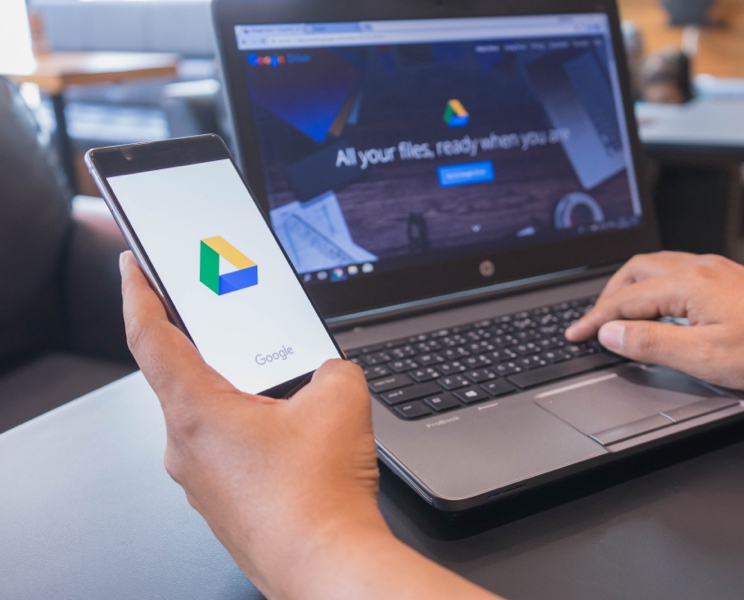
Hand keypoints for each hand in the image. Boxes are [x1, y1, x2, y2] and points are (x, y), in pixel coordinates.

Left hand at [119, 252, 494, 599]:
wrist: (327, 566)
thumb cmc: (318, 498)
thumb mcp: (340, 401)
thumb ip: (331, 366)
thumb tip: (330, 370)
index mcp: (197, 412)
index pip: (150, 337)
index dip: (140, 293)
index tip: (133, 268)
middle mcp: (186, 448)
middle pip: (182, 376)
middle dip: (209, 343)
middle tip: (228, 317)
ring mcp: (202, 481)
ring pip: (209, 417)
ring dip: (238, 393)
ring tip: (282, 384)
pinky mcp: (223, 502)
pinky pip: (227, 450)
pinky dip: (250, 430)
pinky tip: (292, 435)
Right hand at [565, 252, 743, 390]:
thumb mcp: (703, 358)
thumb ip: (650, 344)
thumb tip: (610, 334)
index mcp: (688, 284)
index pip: (624, 299)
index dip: (594, 319)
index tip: (575, 334)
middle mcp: (700, 268)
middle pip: (635, 271)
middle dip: (607, 297)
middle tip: (593, 324)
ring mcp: (716, 270)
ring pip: (656, 267)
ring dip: (629, 289)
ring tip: (619, 315)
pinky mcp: (729, 278)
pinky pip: (677, 271)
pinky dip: (653, 287)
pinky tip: (658, 308)